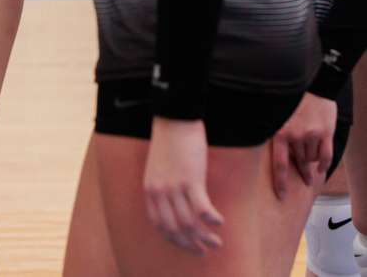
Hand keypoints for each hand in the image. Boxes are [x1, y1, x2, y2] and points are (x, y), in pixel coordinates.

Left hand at [144, 117, 223, 253]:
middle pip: (174, 229)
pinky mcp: (191, 180)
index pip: (158, 224)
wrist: (174, 118)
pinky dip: (212, 220)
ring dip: (206, 238)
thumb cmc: (169, 142)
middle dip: (189, 244)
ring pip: (190, 223)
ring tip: (218, 243)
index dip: (174, 240)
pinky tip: (220, 222)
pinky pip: (202, 209)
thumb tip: (175, 206)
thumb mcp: (158, 168)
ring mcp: (174, 186)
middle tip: (204, 252)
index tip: (187, 246)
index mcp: (150, 189)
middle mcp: (159, 191)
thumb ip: (163, 187)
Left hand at [271, 92, 335, 198]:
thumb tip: (263, 148)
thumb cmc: (290, 100)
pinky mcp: (325, 133)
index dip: (281, 182)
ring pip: (311, 158)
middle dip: (301, 173)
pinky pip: (326, 156)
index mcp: (279, 132)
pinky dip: (324, 164)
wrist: (312, 85)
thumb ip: (272, 132)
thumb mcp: (275, 115)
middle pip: (298, 162)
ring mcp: (311, 135)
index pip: (279, 163)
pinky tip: (321, 168)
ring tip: (309, 163)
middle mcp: (295, 135)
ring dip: (310, 161)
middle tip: (306, 182)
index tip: (282, 196)